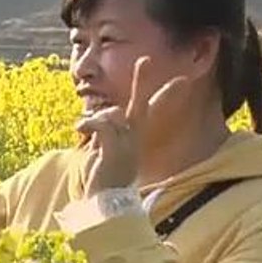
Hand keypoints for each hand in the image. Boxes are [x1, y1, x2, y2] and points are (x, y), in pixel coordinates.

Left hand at [76, 57, 186, 197]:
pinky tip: (80, 129)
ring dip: (94, 120)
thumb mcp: (103, 153)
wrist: (104, 203)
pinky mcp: (115, 147)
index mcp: (133, 138)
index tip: (181, 81)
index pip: (150, 112)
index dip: (164, 96)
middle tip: (146, 59)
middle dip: (143, 81)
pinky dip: (88, 123)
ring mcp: (126, 142)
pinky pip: (102, 122)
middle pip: (141, 104)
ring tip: (82, 129)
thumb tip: (89, 119)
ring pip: (111, 113)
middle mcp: (134, 138)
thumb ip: (102, 135)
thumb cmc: (102, 180)